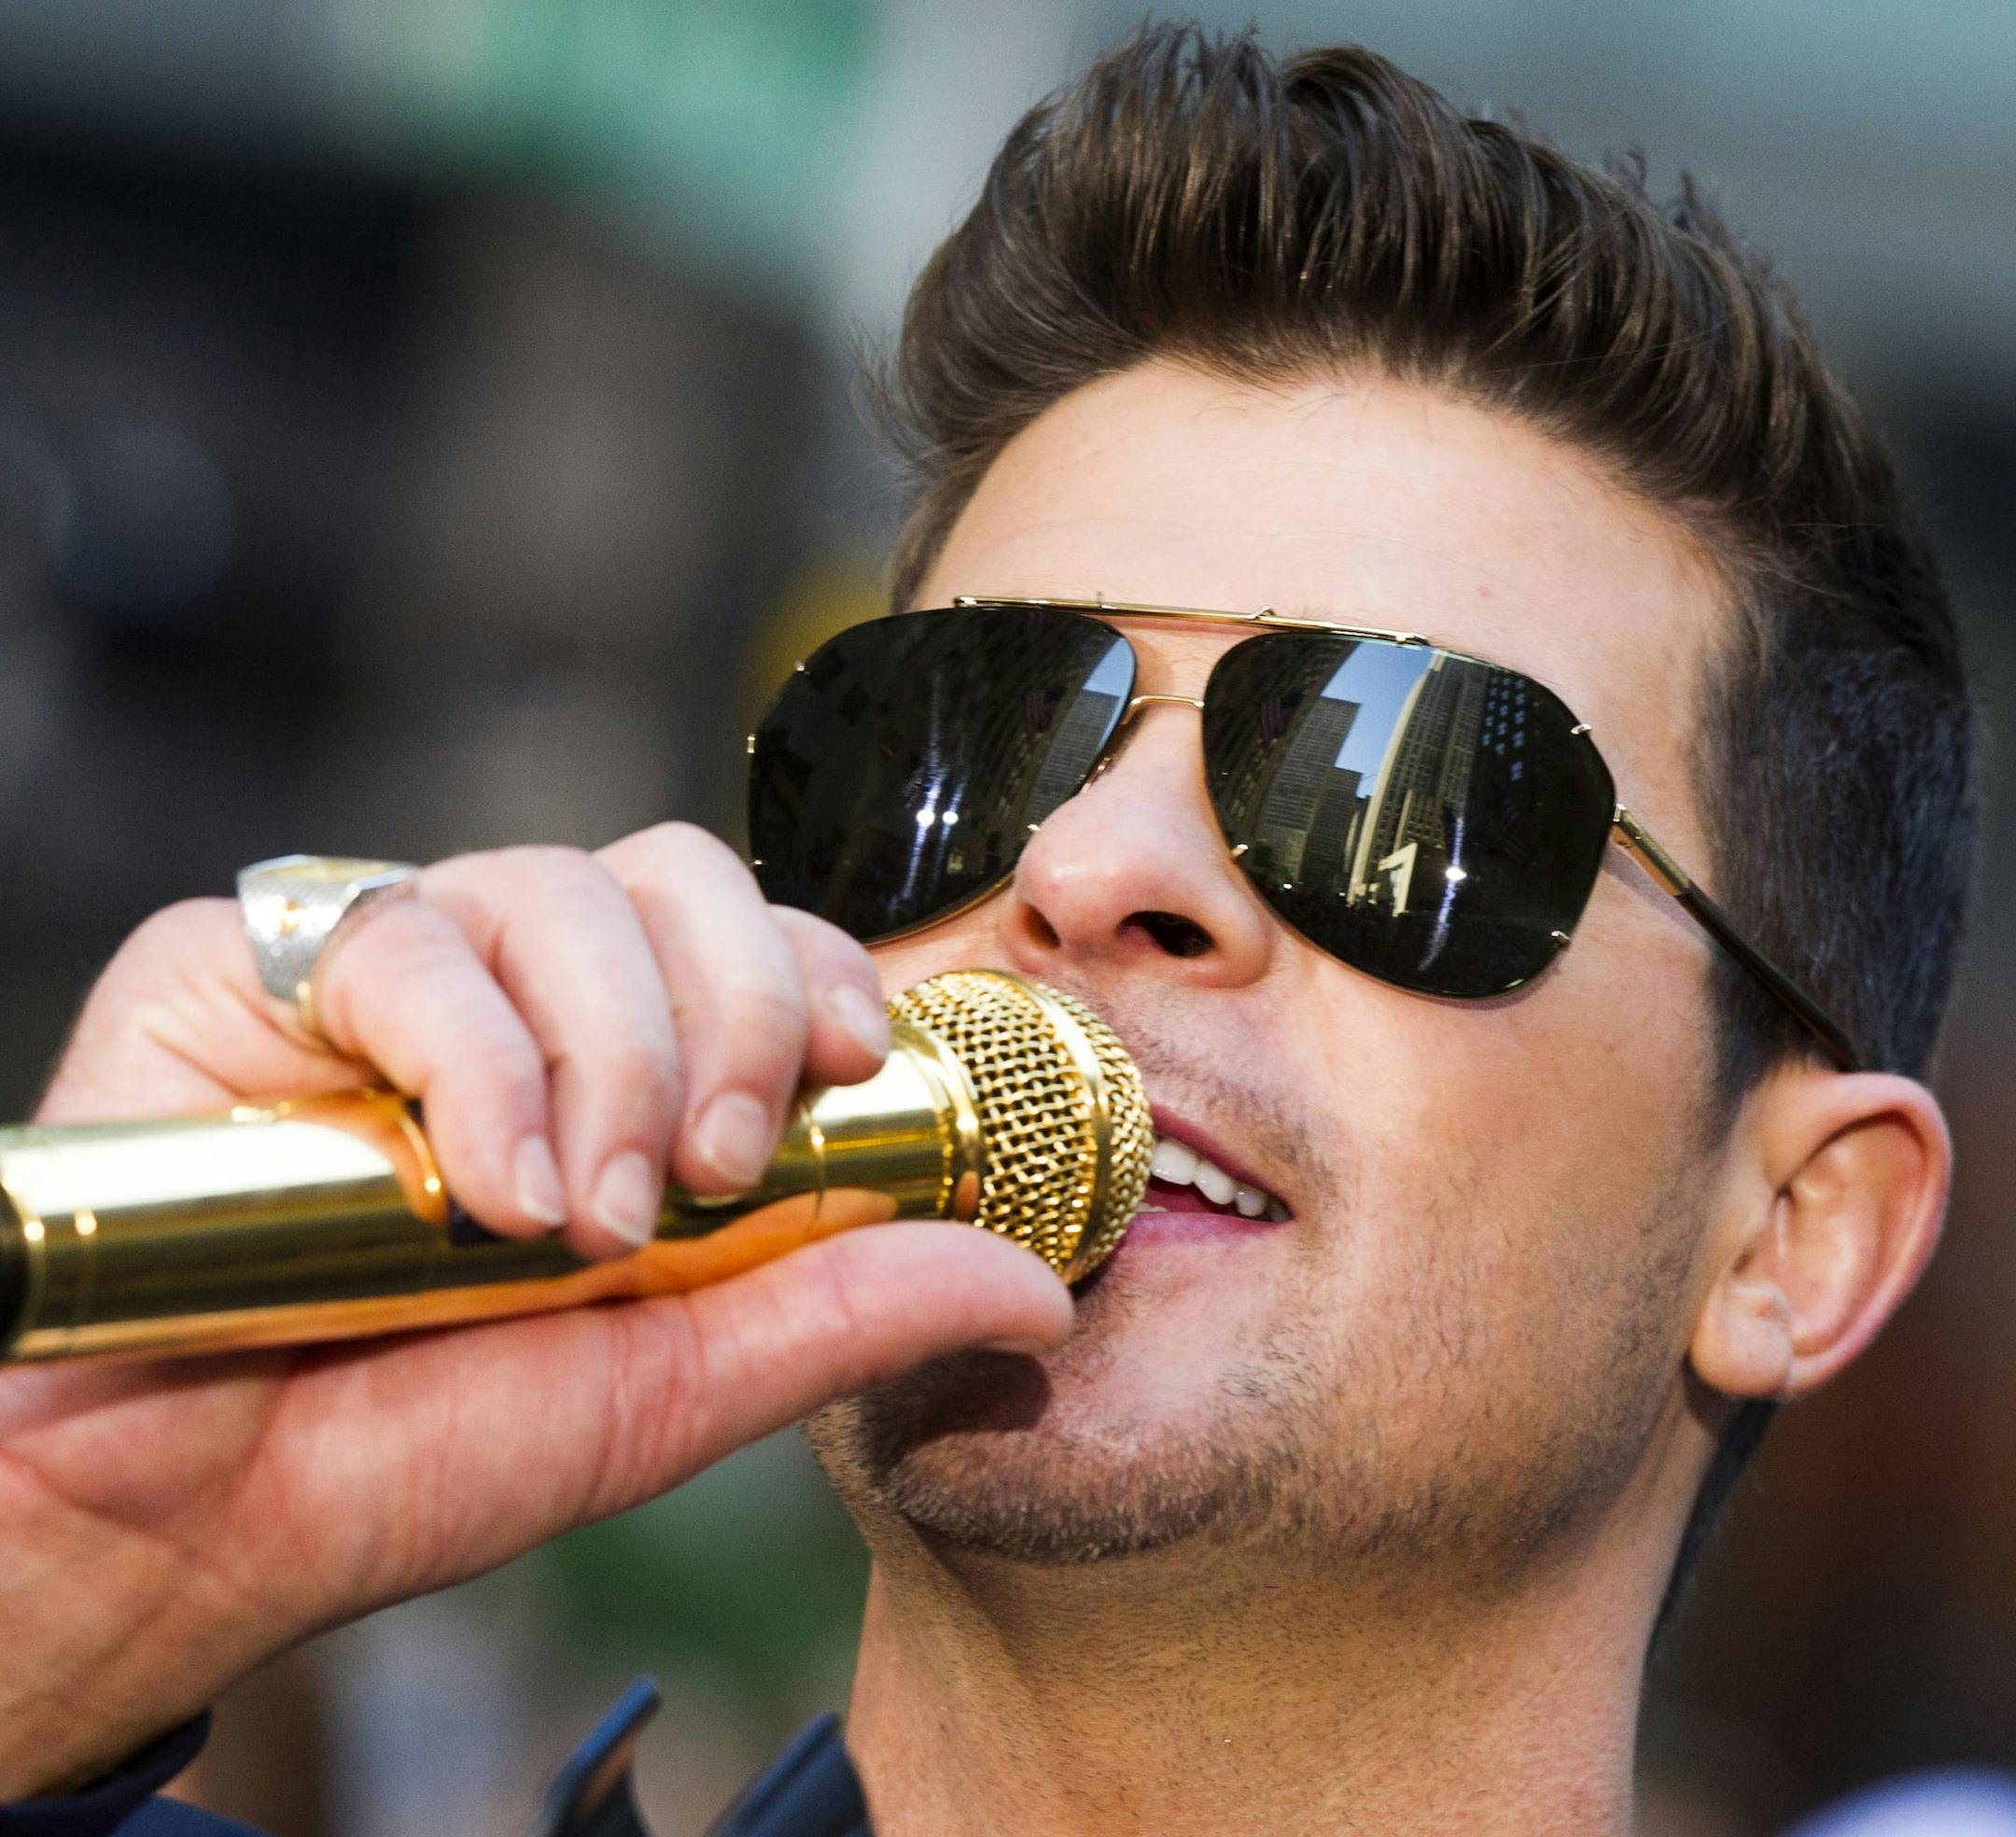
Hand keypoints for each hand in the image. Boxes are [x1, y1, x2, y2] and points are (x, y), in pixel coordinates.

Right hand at [0, 826, 1069, 1796]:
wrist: (189, 1523)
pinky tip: (484, 1192)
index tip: (851, 1066)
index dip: (820, 971)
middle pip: (675, 870)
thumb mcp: (678, 1384)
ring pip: (553, 887)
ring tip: (586, 1222)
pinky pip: (398, 940)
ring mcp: (392, 966)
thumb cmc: (422, 1448)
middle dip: (730, 1006)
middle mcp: (518, 991)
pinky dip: (474, 1061)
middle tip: (717, 1165)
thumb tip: (1046, 1295)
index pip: (757, 938)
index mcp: (622, 1059)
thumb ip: (848, 1309)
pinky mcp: (245, 966)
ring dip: (606, 1055)